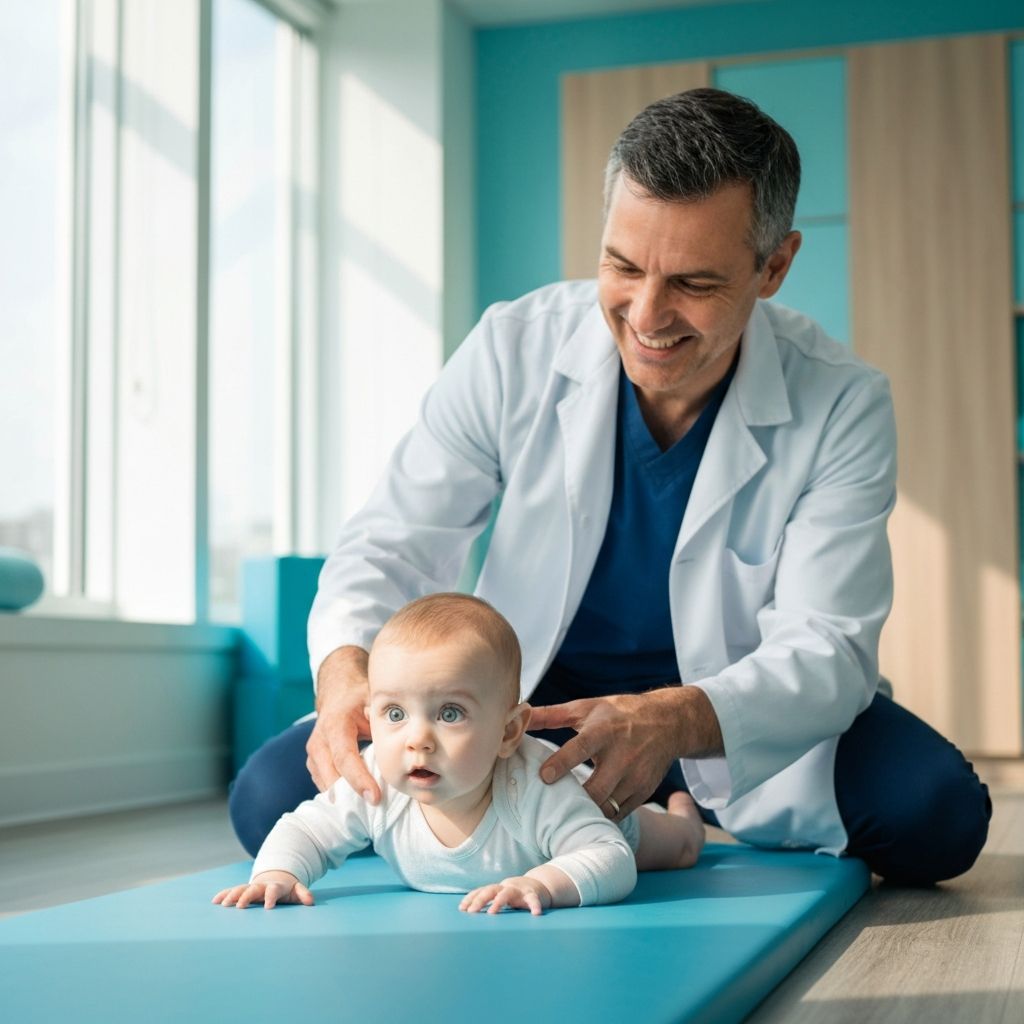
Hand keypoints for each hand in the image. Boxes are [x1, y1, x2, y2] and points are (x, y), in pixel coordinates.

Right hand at [212, 871, 313, 909]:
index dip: (271, 897)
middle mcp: (261, 886)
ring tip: (223, 904)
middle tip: (240, 906)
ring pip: (240, 889)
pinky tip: (214, 901)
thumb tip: (310, 901)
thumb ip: (303, 894)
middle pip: (253, 889)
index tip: (268, 907)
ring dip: (232, 896)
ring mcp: (251, 887)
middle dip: (246, 896)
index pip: (273, 891)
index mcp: (275, 886)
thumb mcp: (297, 890)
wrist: (277, 877)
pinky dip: (224, 894)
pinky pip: (231, 891)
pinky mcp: (243, 890)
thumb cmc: (288, 889)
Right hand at [306, 646, 380, 802]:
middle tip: (377, 811)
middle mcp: (319, 740)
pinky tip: (360, 801)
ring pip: (326, 784)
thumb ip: (385, 719)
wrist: (338, 690)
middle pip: (331, 776)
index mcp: (335, 724)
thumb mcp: (374, 700)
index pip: (345, 758)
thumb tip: (407, 740)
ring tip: (371, 811)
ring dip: (346, 798)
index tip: (376, 798)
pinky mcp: (314, 762)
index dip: (359, 780)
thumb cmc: (360, 696)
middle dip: (352, 796)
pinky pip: (325, 784)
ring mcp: (313, 753)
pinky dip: (341, 794)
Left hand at [460, 876, 552, 915]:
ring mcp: (519, 890)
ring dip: (498, 902)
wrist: (539, 885)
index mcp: (498, 889)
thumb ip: (490, 902)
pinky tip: (535, 914)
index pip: (482, 891)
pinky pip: (533, 900)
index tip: (461, 908)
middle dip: (479, 900)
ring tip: (491, 912)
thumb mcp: (502, 896)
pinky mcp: (533, 895)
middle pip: (490, 890)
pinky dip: (534, 906)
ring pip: (507, 893)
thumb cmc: (515, 894)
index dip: (471, 898)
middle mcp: (506, 888)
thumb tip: (470, 915)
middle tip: (471, 912)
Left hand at [528, 688, 721, 820]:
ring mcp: (635, 777)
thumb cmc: (618, 713)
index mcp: (604, 730)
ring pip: (606, 807)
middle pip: (596, 788)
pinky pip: (618, 814)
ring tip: (561, 816)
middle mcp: (622, 755)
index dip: (562, 763)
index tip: (543, 776)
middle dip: (573, 800)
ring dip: (584, 812)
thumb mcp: (586, 707)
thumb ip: (551, 715)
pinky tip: (582, 817)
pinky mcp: (643, 792)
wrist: (667, 723)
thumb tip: (519, 714)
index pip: (581, 748)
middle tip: (548, 806)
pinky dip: (599, 817)